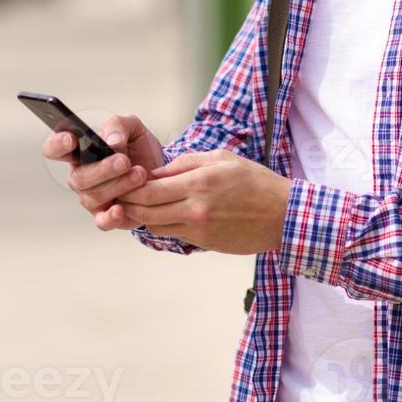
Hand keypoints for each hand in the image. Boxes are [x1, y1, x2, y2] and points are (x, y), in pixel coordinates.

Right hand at [42, 114, 165, 224]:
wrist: (160, 172)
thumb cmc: (138, 148)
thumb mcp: (132, 127)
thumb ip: (118, 125)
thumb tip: (111, 141)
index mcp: (79, 152)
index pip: (55, 149)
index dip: (57, 145)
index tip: (71, 140)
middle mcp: (80, 176)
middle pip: (78, 178)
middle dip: (102, 169)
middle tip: (125, 161)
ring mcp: (91, 197)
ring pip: (93, 196)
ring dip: (118, 185)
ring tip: (140, 175)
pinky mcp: (106, 215)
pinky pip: (101, 222)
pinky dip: (110, 217)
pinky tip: (121, 209)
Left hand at [98, 150, 292, 254]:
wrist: (284, 216)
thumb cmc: (255, 181)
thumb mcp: (222, 158)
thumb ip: (186, 163)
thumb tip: (157, 172)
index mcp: (199, 182)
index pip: (148, 188)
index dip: (129, 185)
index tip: (122, 178)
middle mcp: (196, 208)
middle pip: (145, 210)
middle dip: (126, 203)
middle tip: (117, 194)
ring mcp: (199, 229)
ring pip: (154, 225)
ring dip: (142, 216)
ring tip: (136, 204)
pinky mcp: (204, 242)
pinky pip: (172, 234)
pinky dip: (162, 224)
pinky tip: (160, 214)